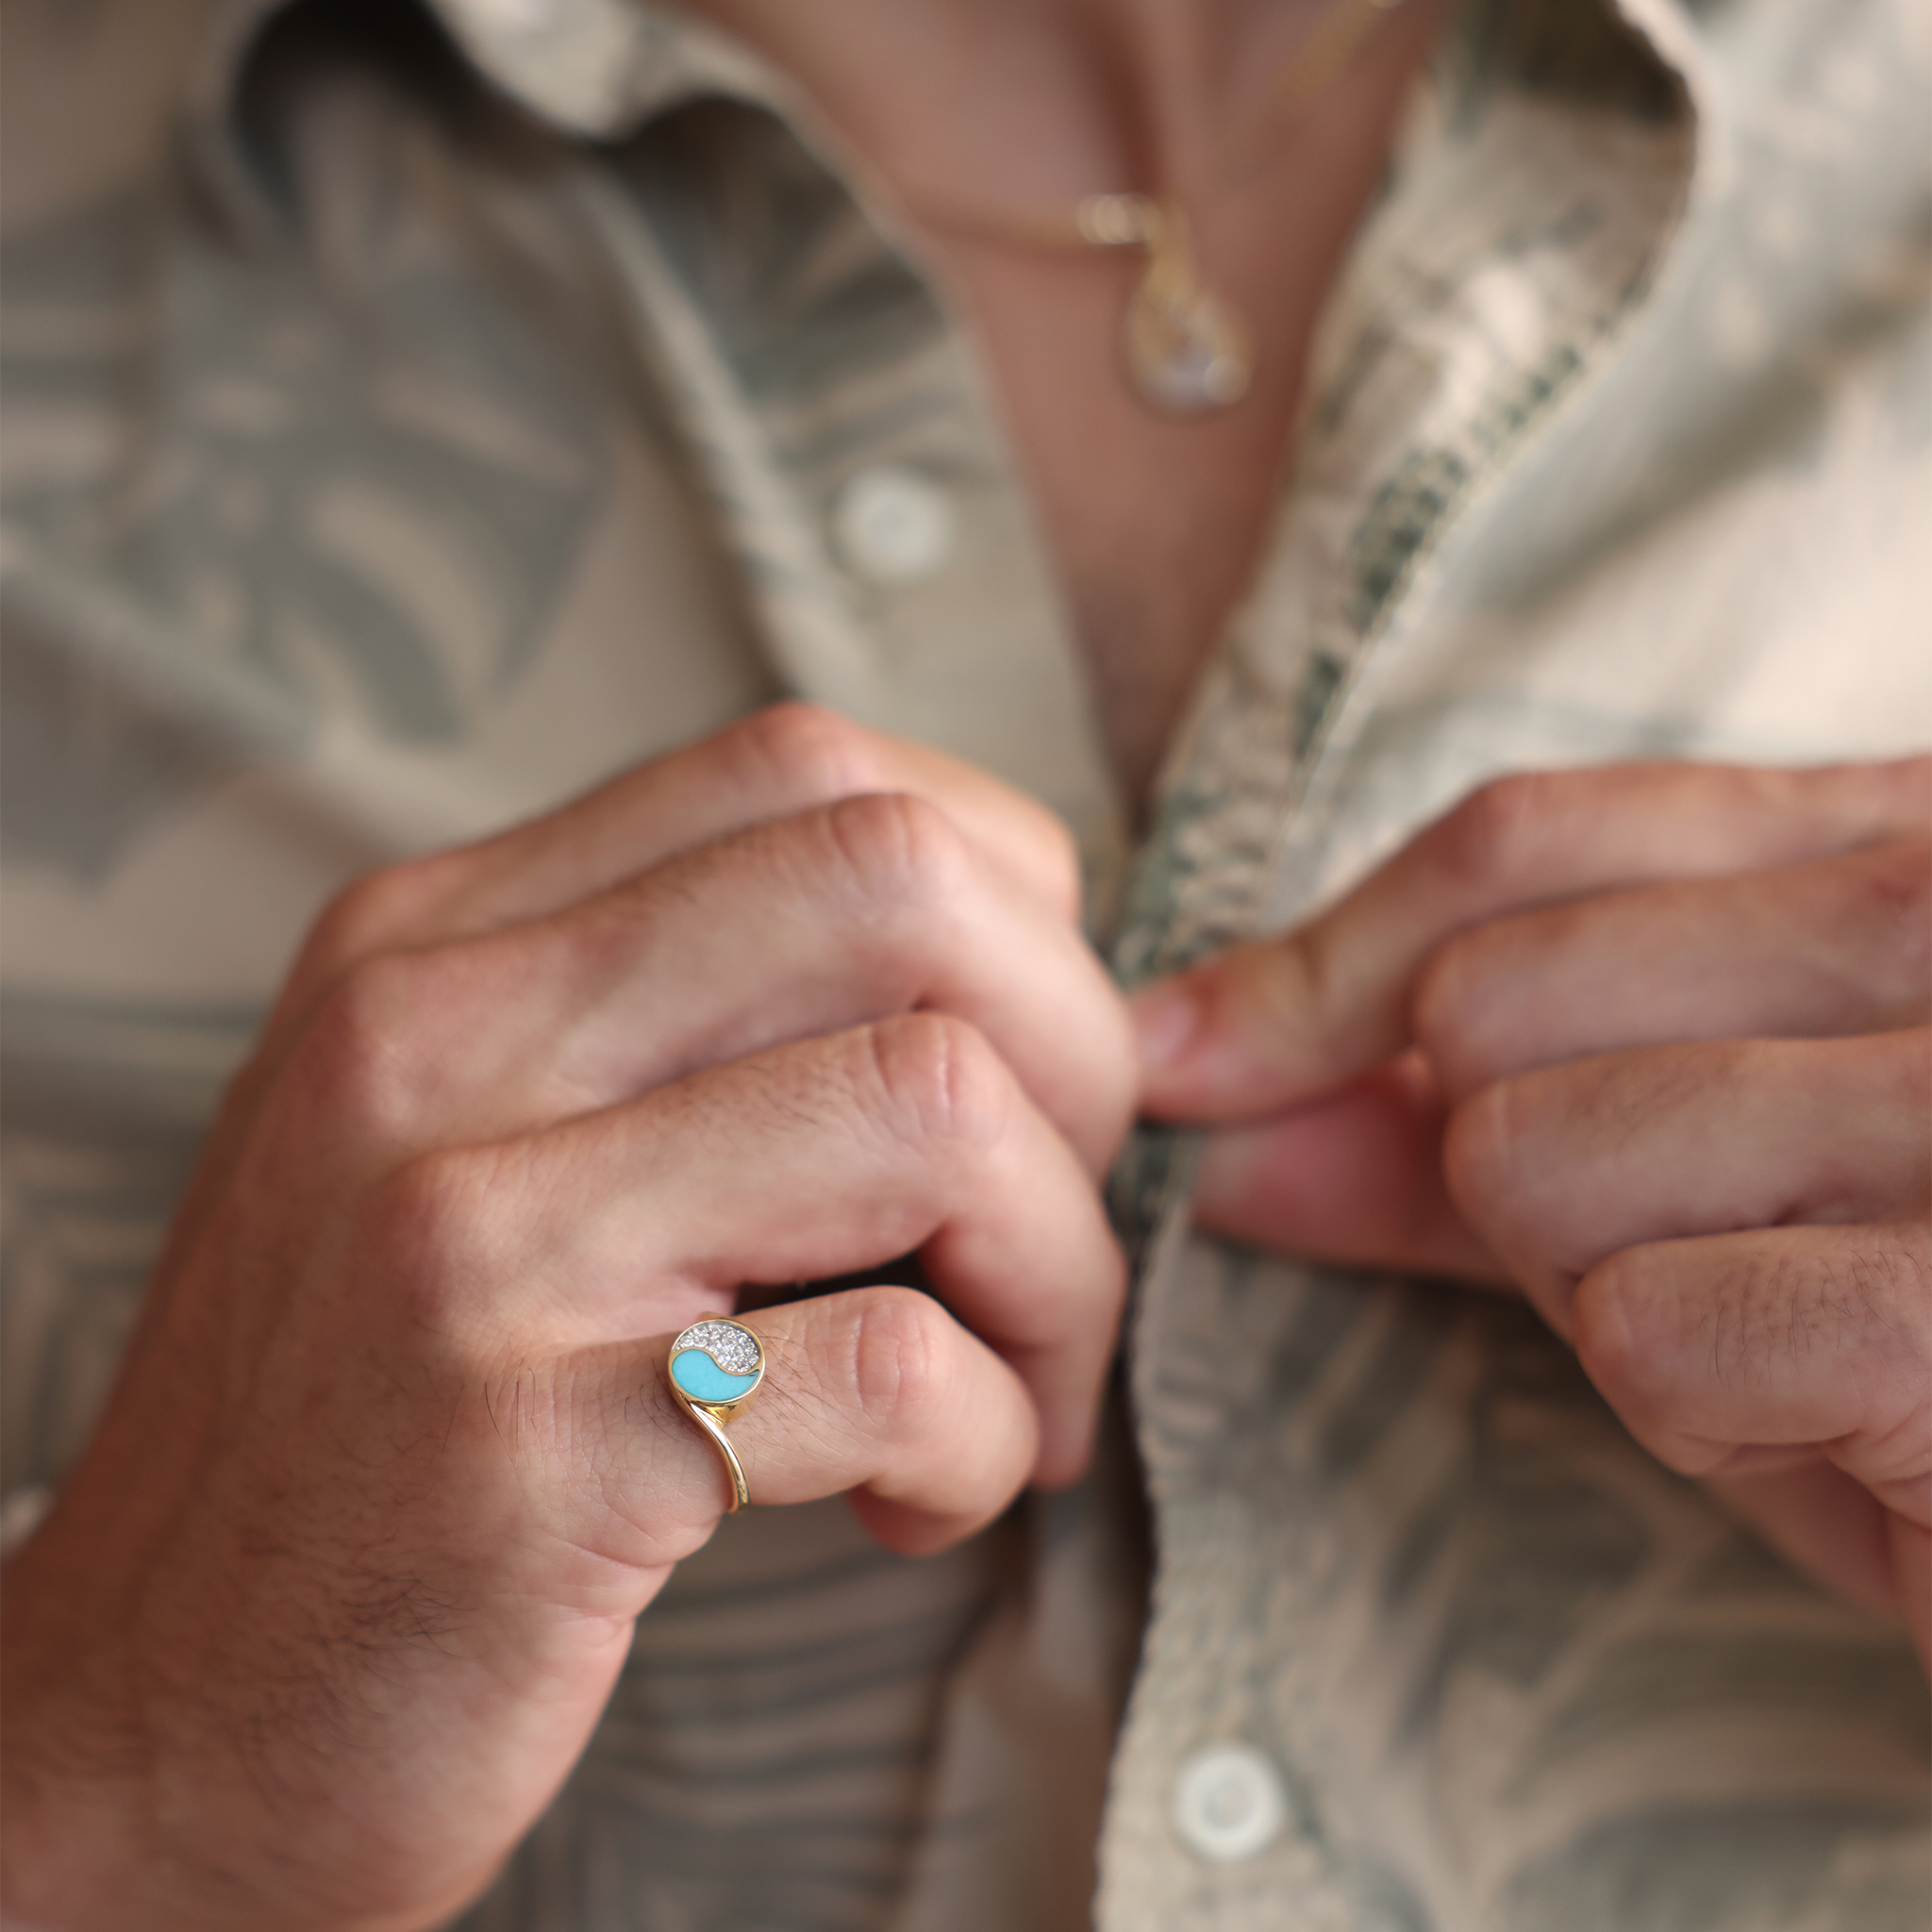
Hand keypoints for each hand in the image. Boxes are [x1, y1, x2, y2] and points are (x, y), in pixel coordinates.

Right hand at [0, 705, 1133, 1929]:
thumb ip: (690, 1030)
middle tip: (1044, 1227)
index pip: (809, 770)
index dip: (1001, 905)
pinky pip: (901, 1363)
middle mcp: (440, 1035)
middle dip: (1077, 1054)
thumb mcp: (478, 1151)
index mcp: (440, 940)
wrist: (148, 1716)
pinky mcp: (528, 1442)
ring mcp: (473, 1230)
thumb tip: (1021, 982)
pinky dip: (987, 1441)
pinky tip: (907, 1507)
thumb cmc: (381, 1426)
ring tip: (1013, 1388)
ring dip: (1057, 1270)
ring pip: (938, 1103)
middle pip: (902, 879)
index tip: (1022, 1067)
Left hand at [1131, 757, 1929, 1664]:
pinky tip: (1849, 1417)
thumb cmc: (1927, 1334)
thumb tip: (1199, 1090)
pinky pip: (1647, 1328)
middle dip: (1510, 1164)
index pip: (1521, 837)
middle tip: (1700, 1249)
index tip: (1191, 1058)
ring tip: (1791, 1330)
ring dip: (1604, 1289)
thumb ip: (1448, 1122)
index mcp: (1897, 833)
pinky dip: (1701, 1409)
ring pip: (1530, 1155)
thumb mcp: (1698, 1186)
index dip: (1319, 962)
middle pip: (1487, 1002)